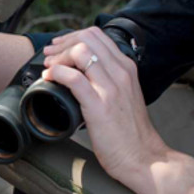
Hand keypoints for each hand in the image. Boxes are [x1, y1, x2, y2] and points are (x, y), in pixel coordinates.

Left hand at [42, 27, 167, 181]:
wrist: (144, 158)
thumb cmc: (130, 131)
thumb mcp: (123, 95)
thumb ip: (108, 79)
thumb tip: (81, 70)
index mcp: (126, 68)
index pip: (97, 35)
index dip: (72, 37)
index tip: (59, 46)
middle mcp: (121, 73)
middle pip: (87, 38)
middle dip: (63, 43)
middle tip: (50, 54)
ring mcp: (111, 88)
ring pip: (80, 52)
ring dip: (58, 56)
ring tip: (49, 67)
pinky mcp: (99, 105)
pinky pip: (74, 78)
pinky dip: (56, 73)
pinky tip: (49, 79)